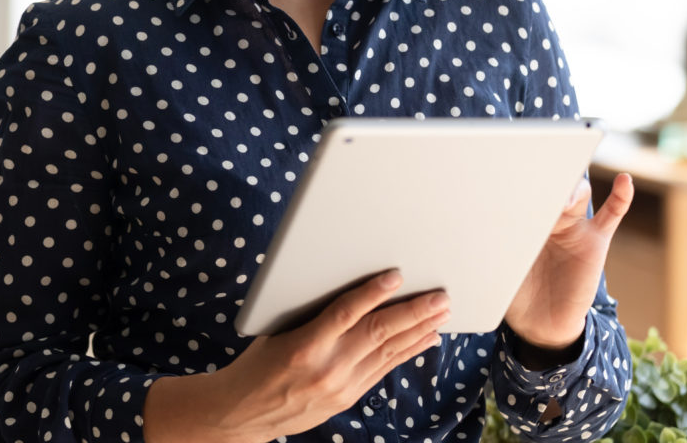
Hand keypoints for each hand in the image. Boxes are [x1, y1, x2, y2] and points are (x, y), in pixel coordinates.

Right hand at [144, 270, 449, 442]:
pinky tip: (425, 339)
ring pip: (388, 353)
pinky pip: (383, 370)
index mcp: (304, 345)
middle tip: (440, 296)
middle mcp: (327, 368)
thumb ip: (311, 312)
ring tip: (442, 314)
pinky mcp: (347, 399)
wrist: (244, 412)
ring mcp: (341, 387)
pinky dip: (407, 352)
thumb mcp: (275, 329)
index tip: (396, 275)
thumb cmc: (256, 362)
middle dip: (414, 313)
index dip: (373, 292)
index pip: (346, 313)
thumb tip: (349, 285)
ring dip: (418, 331)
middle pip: (378, 334)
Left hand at [504, 172, 634, 349]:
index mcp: (521, 217)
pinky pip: (612, 214)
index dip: (519, 182)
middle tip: (539, 184)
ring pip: (578, 195)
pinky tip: (624, 181)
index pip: (522, 189)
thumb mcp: (501, 265)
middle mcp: (548, 217)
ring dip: (574, 190)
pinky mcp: (596, 241)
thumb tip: (484, 224)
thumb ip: (500, 243)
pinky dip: (620, 197)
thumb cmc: (516, 291)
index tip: (511, 182)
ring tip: (567, 198)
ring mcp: (574, 227)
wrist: (542, 323)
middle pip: (551, 185)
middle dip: (546, 179)